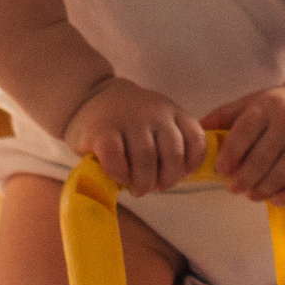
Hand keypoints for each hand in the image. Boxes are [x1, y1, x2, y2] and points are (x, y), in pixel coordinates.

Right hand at [64, 79, 206, 195]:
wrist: (89, 96)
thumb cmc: (128, 122)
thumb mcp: (157, 123)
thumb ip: (170, 144)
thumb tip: (173, 179)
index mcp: (172, 112)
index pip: (196, 140)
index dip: (190, 165)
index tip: (178, 175)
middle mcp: (154, 112)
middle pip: (173, 154)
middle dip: (166, 180)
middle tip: (154, 187)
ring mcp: (127, 119)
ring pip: (146, 158)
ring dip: (144, 182)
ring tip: (137, 188)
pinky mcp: (101, 130)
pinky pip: (116, 159)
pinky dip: (120, 174)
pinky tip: (119, 176)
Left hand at [203, 86, 284, 205]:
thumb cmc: (280, 107)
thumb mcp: (253, 103)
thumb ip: (225, 115)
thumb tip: (198, 128)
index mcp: (268, 107)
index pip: (244, 134)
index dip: (229, 156)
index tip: (221, 170)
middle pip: (260, 161)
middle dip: (242, 179)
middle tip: (233, 188)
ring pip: (279, 176)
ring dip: (260, 191)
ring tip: (251, 195)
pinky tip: (274, 200)